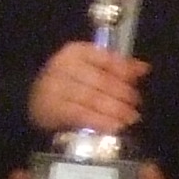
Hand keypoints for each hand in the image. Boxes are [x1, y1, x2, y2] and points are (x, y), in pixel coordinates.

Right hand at [29, 41, 146, 137]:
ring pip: (93, 98)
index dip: (124, 68)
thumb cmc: (69, 85)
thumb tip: (144, 68)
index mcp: (75, 52)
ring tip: (130, 118)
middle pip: (101, 80)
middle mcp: (63, 66)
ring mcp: (55, 88)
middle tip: (136, 104)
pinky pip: (81, 115)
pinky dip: (101, 122)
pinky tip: (115, 127)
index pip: (105, 57)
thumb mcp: (90, 70)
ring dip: (115, 110)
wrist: (34, 104)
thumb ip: (116, 68)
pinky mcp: (52, 109)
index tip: (139, 77)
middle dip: (123, 93)